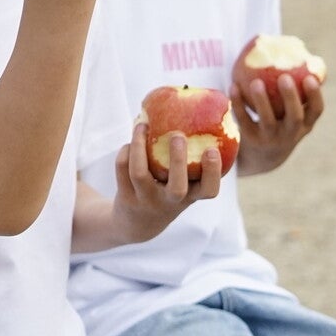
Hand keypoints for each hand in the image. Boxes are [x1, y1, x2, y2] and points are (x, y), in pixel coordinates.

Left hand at [109, 121, 223, 243]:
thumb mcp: (186, 183)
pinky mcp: (125, 197)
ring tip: (143, 125)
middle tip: (177, 135)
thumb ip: (194, 160)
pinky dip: (126, 151)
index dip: (212, 172)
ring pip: (140, 173)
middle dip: (177, 160)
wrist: (138, 223)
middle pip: (176, 188)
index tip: (211, 149)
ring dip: (140, 146)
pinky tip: (132, 141)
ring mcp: (146, 201)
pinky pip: (123, 168)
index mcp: (191, 197)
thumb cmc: (170, 191)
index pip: (209, 190)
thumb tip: (199, 112)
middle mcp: (170, 202)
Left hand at [232, 75, 323, 173]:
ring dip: (262, 101)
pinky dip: (239, 103)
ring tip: (256, 82)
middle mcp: (290, 134)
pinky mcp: (250, 140)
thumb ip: (297, 93)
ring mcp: (270, 139)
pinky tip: (233, 85)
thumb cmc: (280, 124)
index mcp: (304, 125)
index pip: (316, 111)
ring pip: (267, 121)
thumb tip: (300, 55)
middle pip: (294, 117)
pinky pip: (244, 120)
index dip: (315, 95)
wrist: (262, 158)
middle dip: (290, 97)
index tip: (310, 78)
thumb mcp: (292, 115)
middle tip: (284, 77)